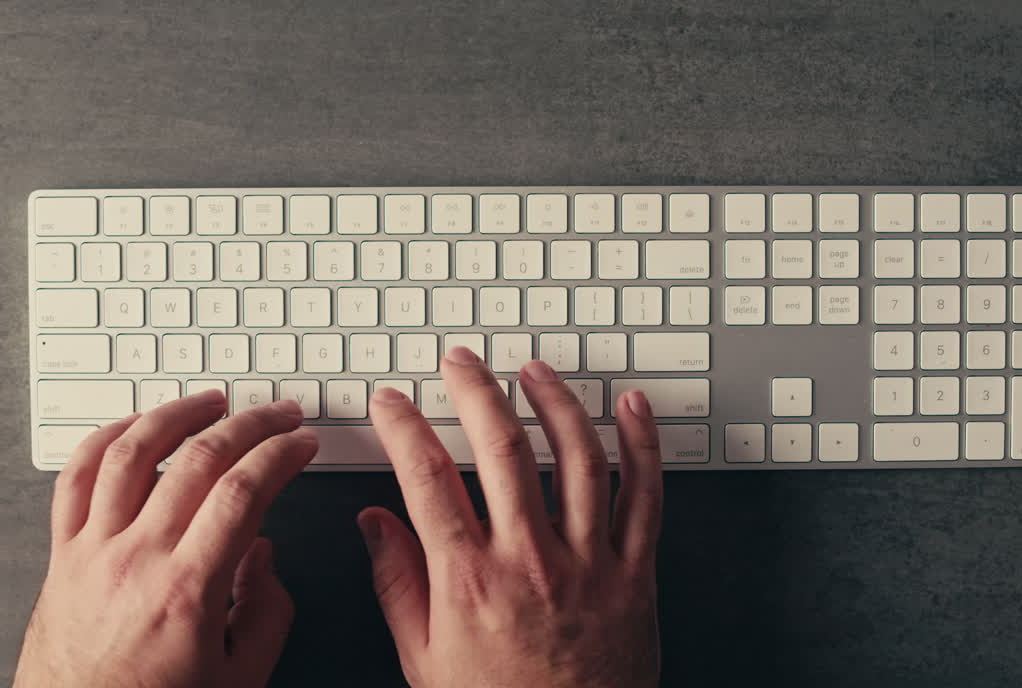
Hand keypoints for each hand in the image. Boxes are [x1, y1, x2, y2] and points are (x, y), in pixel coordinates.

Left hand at [14, 391, 316, 687]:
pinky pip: (75, 478)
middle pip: (198, 460)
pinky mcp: (61, 557)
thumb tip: (264, 556)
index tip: (302, 443)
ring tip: (212, 403)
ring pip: (132, 453)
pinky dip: (105, 440)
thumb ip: (266, 611)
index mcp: (187, 591)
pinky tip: (134, 427)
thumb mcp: (239, 677)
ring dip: (178, 415)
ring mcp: (93, 552)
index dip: (281, 455)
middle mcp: (136, 561)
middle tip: (279, 415)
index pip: (244, 492)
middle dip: (250, 425)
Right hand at [359, 347, 662, 687]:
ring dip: (554, 403)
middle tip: (460, 364)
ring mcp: (589, 564)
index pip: (426, 477)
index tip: (394, 404)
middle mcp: (531, 562)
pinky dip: (642, 445)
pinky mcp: (635, 574)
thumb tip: (375, 523)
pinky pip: (646, 496)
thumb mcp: (424, 659)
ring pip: (577, 458)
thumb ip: (398, 583)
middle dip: (475, 392)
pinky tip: (629, 408)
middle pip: (501, 450)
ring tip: (533, 372)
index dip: (404, 427)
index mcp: (470, 581)